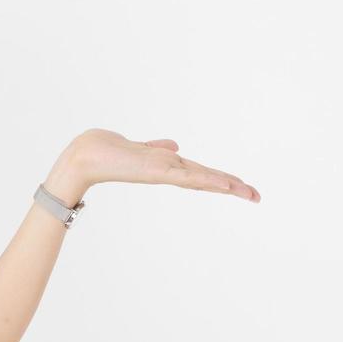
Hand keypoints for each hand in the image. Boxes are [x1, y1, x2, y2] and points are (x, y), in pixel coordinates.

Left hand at [46, 129, 259, 203]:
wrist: (85, 156)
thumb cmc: (106, 151)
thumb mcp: (138, 147)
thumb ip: (157, 148)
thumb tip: (174, 146)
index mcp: (166, 166)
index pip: (200, 173)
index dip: (221, 179)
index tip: (242, 186)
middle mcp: (168, 171)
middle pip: (207, 179)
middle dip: (232, 187)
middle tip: (257, 196)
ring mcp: (164, 172)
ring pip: (202, 179)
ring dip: (226, 185)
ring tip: (248, 192)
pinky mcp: (157, 171)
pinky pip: (187, 176)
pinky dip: (206, 180)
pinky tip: (223, 184)